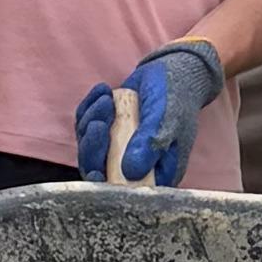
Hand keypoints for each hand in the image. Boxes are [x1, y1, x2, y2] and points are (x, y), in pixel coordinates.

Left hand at [73, 41, 224, 187]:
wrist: (171, 72)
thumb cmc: (175, 100)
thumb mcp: (166, 121)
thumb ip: (149, 146)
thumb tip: (130, 172)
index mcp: (154, 172)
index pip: (125, 189)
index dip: (106, 186)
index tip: (96, 170)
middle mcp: (132, 164)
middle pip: (99, 169)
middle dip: (93, 148)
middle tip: (98, 123)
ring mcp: (116, 146)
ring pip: (89, 146)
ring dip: (91, 122)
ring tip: (105, 99)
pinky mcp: (105, 128)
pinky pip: (86, 124)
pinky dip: (89, 108)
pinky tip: (103, 91)